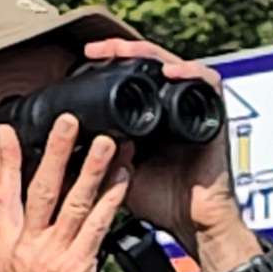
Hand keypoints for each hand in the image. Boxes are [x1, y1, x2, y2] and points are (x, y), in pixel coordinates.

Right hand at [0, 112, 130, 271]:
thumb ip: (24, 252)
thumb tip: (33, 228)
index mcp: (8, 251)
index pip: (5, 197)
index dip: (6, 161)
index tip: (7, 131)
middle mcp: (27, 250)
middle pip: (39, 190)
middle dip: (53, 151)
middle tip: (67, 120)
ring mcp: (52, 258)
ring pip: (72, 202)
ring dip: (91, 167)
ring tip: (107, 139)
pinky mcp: (78, 269)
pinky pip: (98, 225)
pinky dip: (111, 199)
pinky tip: (123, 179)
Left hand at [85, 38, 261, 269]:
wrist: (193, 222)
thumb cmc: (159, 201)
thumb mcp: (113, 173)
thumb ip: (93, 155)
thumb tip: (57, 142)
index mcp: (148, 117)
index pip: (130, 75)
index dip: (110, 62)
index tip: (84, 58)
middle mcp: (171, 107)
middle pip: (150, 63)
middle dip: (123, 51)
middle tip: (98, 49)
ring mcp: (193, 109)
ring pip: (174, 64)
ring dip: (149, 54)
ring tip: (127, 51)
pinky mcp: (215, 115)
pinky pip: (209, 84)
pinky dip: (191, 73)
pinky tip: (170, 72)